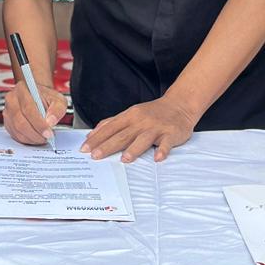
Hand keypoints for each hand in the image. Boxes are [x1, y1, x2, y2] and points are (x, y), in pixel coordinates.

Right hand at [3, 78, 67, 145]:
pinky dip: (27, 140)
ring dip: (32, 138)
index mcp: (23, 89)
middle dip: (35, 133)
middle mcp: (12, 99)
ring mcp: (8, 111)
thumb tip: (51, 122)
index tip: (48, 133)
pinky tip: (36, 138)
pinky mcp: (7, 122)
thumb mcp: (58, 100)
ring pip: (17, 130)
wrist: (38, 98)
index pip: (28, 108)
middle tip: (47, 138)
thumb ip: (57, 109)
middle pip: (20, 121)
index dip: (39, 123)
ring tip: (43, 137)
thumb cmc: (47, 98)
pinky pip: (15, 135)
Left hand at [81, 97, 196, 162]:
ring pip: (143, 139)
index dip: (97, 138)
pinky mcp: (171, 133)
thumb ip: (114, 122)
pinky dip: (162, 150)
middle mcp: (141, 121)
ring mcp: (156, 127)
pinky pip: (166, 143)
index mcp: (130, 116)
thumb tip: (93, 133)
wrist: (179, 105)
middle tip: (95, 156)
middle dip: (107, 146)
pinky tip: (157, 157)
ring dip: (133, 149)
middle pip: (122, 135)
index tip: (85, 148)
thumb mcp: (131, 113)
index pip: (110, 128)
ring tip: (124, 159)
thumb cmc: (152, 113)